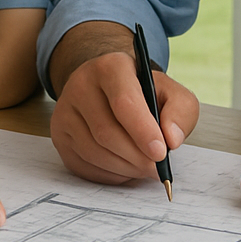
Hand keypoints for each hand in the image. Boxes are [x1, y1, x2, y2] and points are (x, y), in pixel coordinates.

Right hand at [50, 50, 198, 183]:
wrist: (108, 90)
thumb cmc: (142, 93)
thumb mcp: (170, 93)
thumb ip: (181, 111)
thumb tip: (171, 139)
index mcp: (110, 67)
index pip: (124, 102)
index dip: (143, 131)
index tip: (161, 153)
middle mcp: (81, 85)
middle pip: (106, 132)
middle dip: (136, 157)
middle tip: (156, 168)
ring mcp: (64, 111)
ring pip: (93, 151)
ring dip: (124, 168)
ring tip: (142, 167)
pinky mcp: (59, 135)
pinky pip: (83, 165)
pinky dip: (109, 174)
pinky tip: (123, 167)